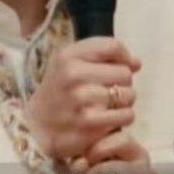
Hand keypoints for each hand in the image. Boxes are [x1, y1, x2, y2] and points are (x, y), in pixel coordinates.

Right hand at [23, 37, 141, 158]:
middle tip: (107, 91)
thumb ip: (102, 55)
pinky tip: (108, 119)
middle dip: (122, 83)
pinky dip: (122, 119)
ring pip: (129, 96)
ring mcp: (82, 102)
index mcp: (68, 57)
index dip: (123, 57)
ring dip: (124, 102)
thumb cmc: (59, 90)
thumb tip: (137, 63)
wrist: (36, 127)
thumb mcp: (69, 63)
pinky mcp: (90, 126)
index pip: (113, 46)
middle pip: (125, 73)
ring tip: (107, 106)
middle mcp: (74, 76)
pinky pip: (126, 116)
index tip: (119, 66)